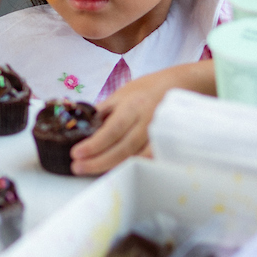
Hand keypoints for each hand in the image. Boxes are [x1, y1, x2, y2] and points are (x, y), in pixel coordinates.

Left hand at [69, 59, 215, 174]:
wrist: (181, 85)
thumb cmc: (147, 88)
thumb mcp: (122, 92)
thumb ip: (105, 109)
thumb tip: (84, 125)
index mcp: (133, 106)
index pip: (112, 129)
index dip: (94, 144)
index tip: (76, 153)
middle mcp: (147, 121)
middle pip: (123, 148)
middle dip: (99, 161)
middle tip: (78, 167)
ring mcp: (160, 134)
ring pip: (137, 158)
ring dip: (114, 167)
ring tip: (92, 172)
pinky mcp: (168, 143)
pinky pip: (150, 160)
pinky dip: (135, 167)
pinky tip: (118, 171)